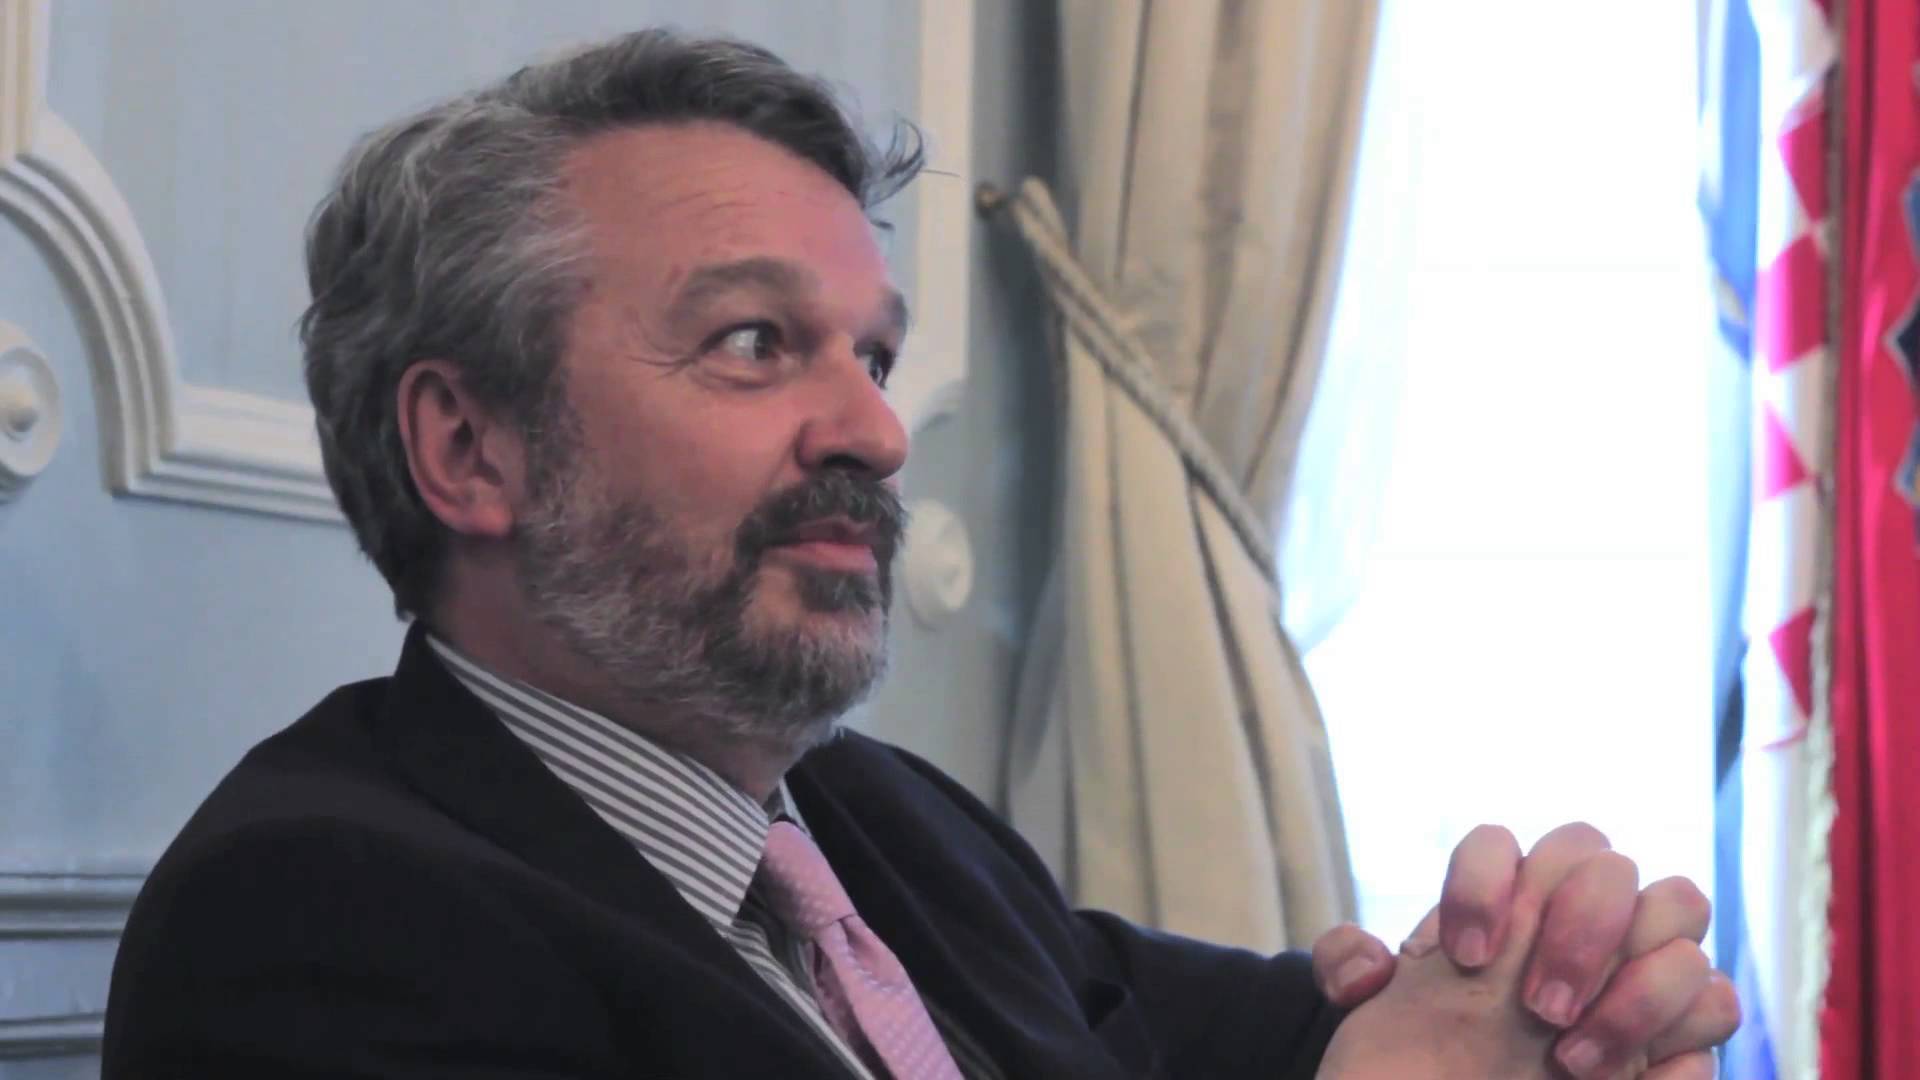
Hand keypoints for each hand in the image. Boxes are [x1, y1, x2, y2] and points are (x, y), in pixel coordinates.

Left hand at [1310, 823, 1739, 1076]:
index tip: (1464, 958)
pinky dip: (1678, 1039)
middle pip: (1609, 862)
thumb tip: (1371, 966)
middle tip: (1539, 1009)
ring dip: (1637, 990)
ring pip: (1681, 912)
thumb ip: (1351, 971)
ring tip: (1571, 1060)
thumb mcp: (1368, 1019)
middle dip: (1581, 928)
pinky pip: (1715, 1003)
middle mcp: (1571, 920)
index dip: (1483, 887)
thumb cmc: (1420, 1062)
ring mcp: (1631, 970)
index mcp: (1497, 903)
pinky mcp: (1676, 1033)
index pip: (1499, 845)